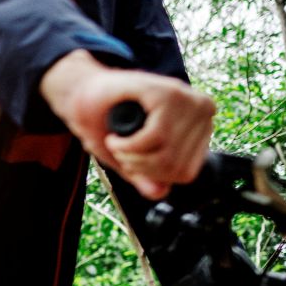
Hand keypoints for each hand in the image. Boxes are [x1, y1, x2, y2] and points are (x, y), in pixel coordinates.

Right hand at [40, 50, 214, 199]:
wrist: (83, 94)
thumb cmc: (109, 123)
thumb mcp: (131, 157)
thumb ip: (147, 175)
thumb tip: (160, 192)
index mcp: (200, 127)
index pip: (185, 173)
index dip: (152, 177)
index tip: (131, 162)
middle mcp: (203, 110)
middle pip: (174, 167)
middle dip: (139, 168)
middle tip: (120, 152)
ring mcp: (188, 100)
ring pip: (166, 155)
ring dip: (131, 158)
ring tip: (118, 144)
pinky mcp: (168, 92)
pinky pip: (154, 137)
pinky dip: (128, 145)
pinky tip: (116, 138)